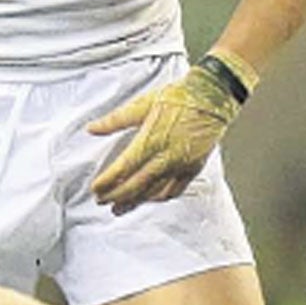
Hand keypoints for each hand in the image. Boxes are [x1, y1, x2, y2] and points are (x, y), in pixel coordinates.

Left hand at [88, 64, 240, 213]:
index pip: (124, 168)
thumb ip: (115, 120)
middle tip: (101, 202)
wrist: (213, 96)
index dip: (108, 182)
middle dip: (116, 196)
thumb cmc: (179, 97)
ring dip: (135, 201)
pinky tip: (150, 199)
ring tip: (119, 208)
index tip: (95, 189)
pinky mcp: (194, 166)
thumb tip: (92, 128)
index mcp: (151, 141)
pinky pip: (176, 189)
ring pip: (155, 191)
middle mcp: (167, 157)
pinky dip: (160, 197)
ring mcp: (182, 164)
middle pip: (137, 185)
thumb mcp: (142, 104)